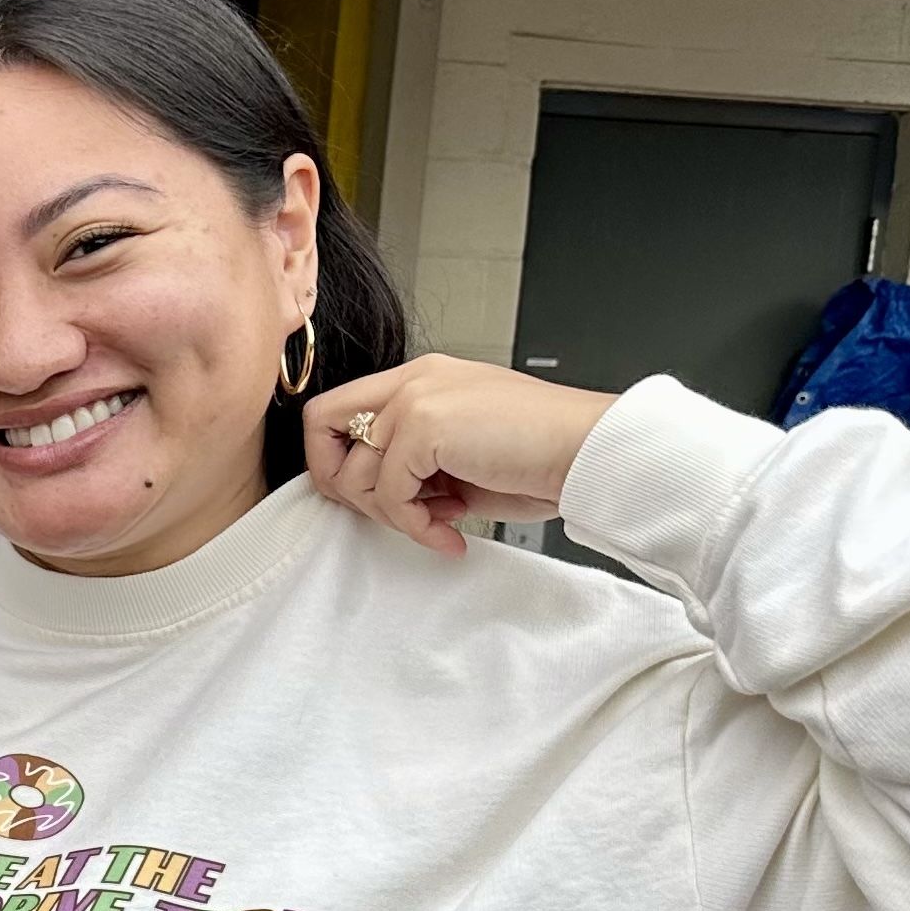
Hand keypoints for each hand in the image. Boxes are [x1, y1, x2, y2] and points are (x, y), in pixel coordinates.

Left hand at [304, 354, 618, 557]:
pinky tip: (452, 530)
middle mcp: (414, 381)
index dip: (338, 462)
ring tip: (442, 520)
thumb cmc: (539, 454)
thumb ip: (411, 460)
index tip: (375, 497)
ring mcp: (416, 398)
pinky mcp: (424, 424)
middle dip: (347, 486)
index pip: (337, 411)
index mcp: (422, 380)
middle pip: (321, 429)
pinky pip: (388, 494)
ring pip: (356, 473)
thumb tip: (370, 494)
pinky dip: (416, 526)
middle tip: (396, 513)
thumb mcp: (459, 453)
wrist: (588, 451)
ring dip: (395, 516)